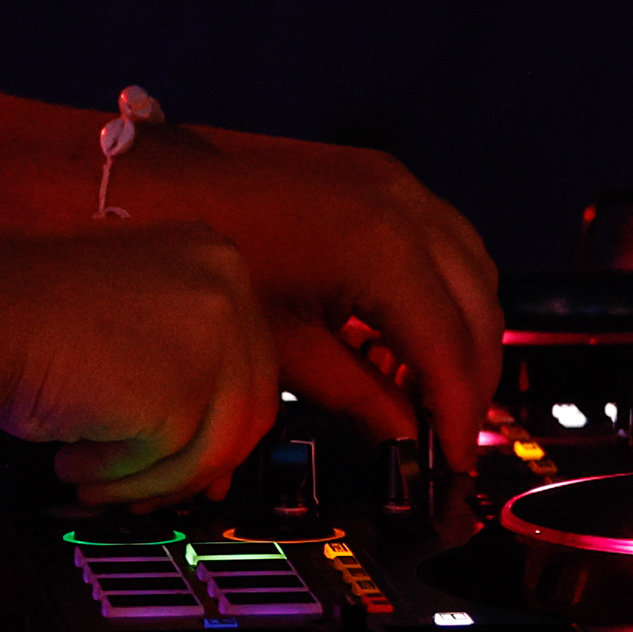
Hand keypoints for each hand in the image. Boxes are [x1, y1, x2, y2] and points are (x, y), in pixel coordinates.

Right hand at [0, 222, 280, 509]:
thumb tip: (199, 431)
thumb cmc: (19, 308)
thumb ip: (174, 352)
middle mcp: (225, 286)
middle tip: (149, 491)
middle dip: (195, 463)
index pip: (249, 356)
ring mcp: (213, 338)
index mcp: (210, 254)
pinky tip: (73, 462)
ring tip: (89, 476)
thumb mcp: (122, 307)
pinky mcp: (185, 394)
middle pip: (247, 407)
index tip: (205, 461)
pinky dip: (117, 478)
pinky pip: (167, 466)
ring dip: (146, 477)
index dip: (225, 419)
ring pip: (212, 447)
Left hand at [113, 128, 498, 450]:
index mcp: (383, 250)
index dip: (458, 414)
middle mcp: (405, 206)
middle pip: (481, 310)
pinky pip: (444, 237)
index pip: (451, 350)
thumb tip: (402, 439)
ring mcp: (395, 181)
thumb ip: (355, 397)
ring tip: (421, 387)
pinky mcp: (378, 172)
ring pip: (474, 270)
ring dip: (463, 330)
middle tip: (445, 432)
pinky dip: (443, 288)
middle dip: (471, 377)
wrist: (151, 176)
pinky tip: (399, 331)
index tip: (452, 459)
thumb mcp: (282, 345)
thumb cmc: (207, 257)